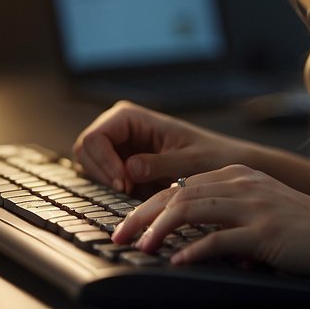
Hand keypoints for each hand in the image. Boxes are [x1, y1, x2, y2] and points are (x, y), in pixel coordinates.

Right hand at [73, 101, 247, 195]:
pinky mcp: (121, 163)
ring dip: (107, 182)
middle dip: (103, 173)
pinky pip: (102, 176)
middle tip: (129, 191)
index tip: (125, 184)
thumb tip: (129, 169)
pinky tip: (138, 192)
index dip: (104, 162)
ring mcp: (118, 144)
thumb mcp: (190, 161)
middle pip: (86, 150)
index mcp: (131, 116)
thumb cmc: (212, 156)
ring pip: (90, 165)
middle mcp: (120, 126)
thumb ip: (159, 164)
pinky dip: (114, 188)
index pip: (95, 137)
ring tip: (137, 190)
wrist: (224, 164)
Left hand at [113, 165, 309, 279]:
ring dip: (161, 229)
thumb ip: (230, 216)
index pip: (182, 184)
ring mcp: (255, 206)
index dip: (149, 203)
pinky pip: (221, 239)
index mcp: (240, 175)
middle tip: (120, 235)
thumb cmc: (308, 231)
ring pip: (193, 209)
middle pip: (179, 192)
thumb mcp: (265, 210)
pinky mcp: (266, 232)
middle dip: (143, 214)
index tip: (127, 224)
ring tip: (141, 247)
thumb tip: (192, 240)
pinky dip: (194, 251)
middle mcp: (244, 183)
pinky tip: (177, 262)